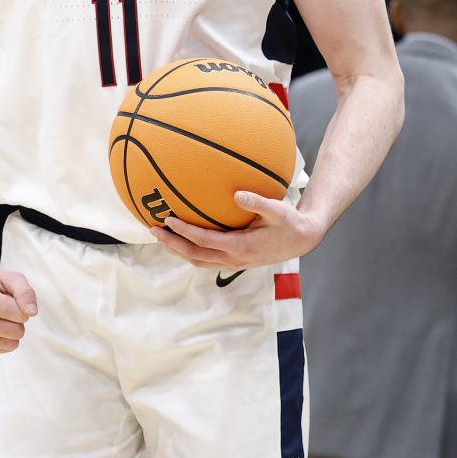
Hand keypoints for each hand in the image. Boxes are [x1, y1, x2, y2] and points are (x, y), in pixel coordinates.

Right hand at [0, 267, 37, 353]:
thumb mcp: (12, 278)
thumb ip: (26, 292)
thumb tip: (32, 313)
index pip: (22, 316)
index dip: (21, 306)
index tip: (7, 298)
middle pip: (18, 332)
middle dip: (17, 320)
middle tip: (3, 308)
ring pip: (13, 344)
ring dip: (11, 330)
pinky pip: (5, 349)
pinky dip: (4, 338)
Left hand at [150, 191, 321, 269]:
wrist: (302, 239)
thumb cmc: (290, 222)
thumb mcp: (278, 210)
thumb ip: (257, 202)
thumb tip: (237, 194)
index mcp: (241, 247)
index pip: (204, 241)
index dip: (184, 232)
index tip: (168, 220)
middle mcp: (234, 259)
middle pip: (194, 255)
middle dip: (172, 244)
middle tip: (154, 229)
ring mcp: (234, 263)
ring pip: (198, 261)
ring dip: (178, 250)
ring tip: (162, 236)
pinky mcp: (235, 261)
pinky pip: (206, 259)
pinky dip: (191, 250)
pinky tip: (183, 238)